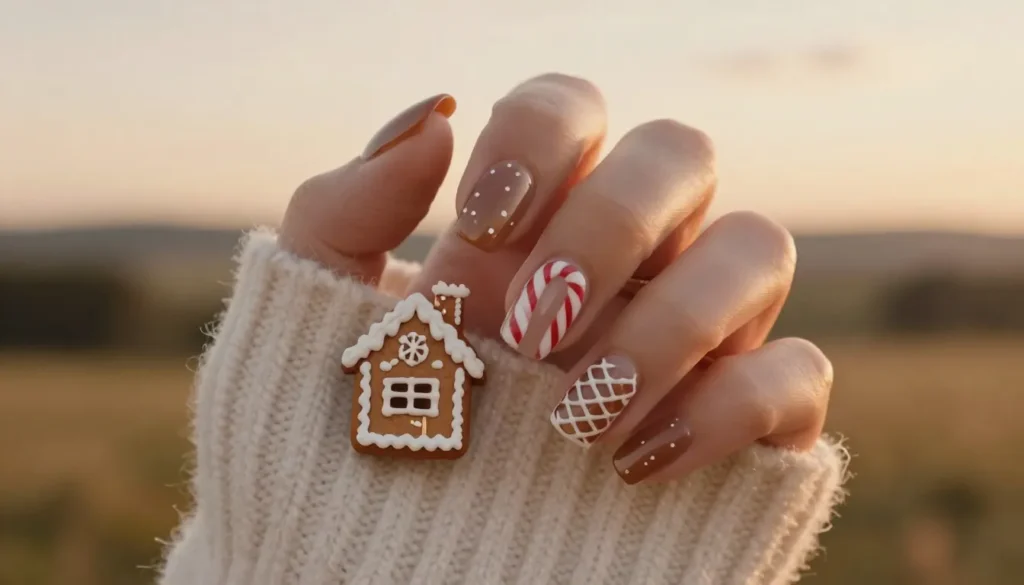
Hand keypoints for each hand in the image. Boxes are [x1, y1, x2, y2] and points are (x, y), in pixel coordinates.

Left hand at [279, 74, 832, 484]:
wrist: (388, 575)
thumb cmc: (355, 448)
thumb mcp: (317, 326)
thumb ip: (346, 213)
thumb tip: (436, 119)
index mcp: (526, 227)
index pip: (570, 111)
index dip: (542, 139)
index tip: (483, 224)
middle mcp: (621, 264)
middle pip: (679, 155)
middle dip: (611, 225)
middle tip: (530, 328)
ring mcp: (691, 339)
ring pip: (757, 247)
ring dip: (669, 320)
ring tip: (575, 415)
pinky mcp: (745, 428)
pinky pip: (796, 375)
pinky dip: (729, 408)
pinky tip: (632, 465)